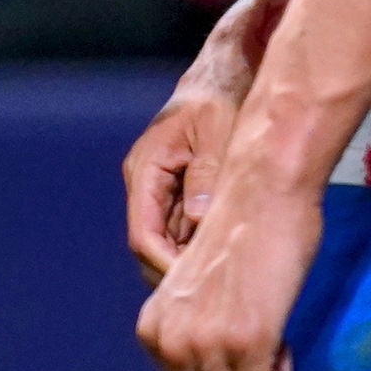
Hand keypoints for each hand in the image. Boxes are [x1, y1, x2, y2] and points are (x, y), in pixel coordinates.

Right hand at [123, 35, 254, 280]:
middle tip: (215, 296)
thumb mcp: (217, 133)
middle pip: (151, 246)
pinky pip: (184, 231)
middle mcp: (147, 185)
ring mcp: (163, 191)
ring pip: (168, 243)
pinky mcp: (182, 193)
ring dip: (189, 265)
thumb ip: (207, 175)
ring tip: (224, 286)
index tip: (196, 287)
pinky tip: (227, 262)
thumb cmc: (219, 99)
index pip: (143, 235)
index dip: (165, 265)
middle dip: (176, 274)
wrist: (226, 75)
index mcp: (146, 170)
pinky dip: (200, 249)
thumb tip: (201, 221)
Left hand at [136, 168, 317, 370]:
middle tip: (258, 354)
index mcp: (152, 332)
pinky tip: (280, 334)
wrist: (260, 193)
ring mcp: (206, 343)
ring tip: (269, 341)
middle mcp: (171, 342)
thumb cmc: (237, 241)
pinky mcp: (246, 339)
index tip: (237, 346)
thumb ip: (188, 338)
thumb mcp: (192, 297)